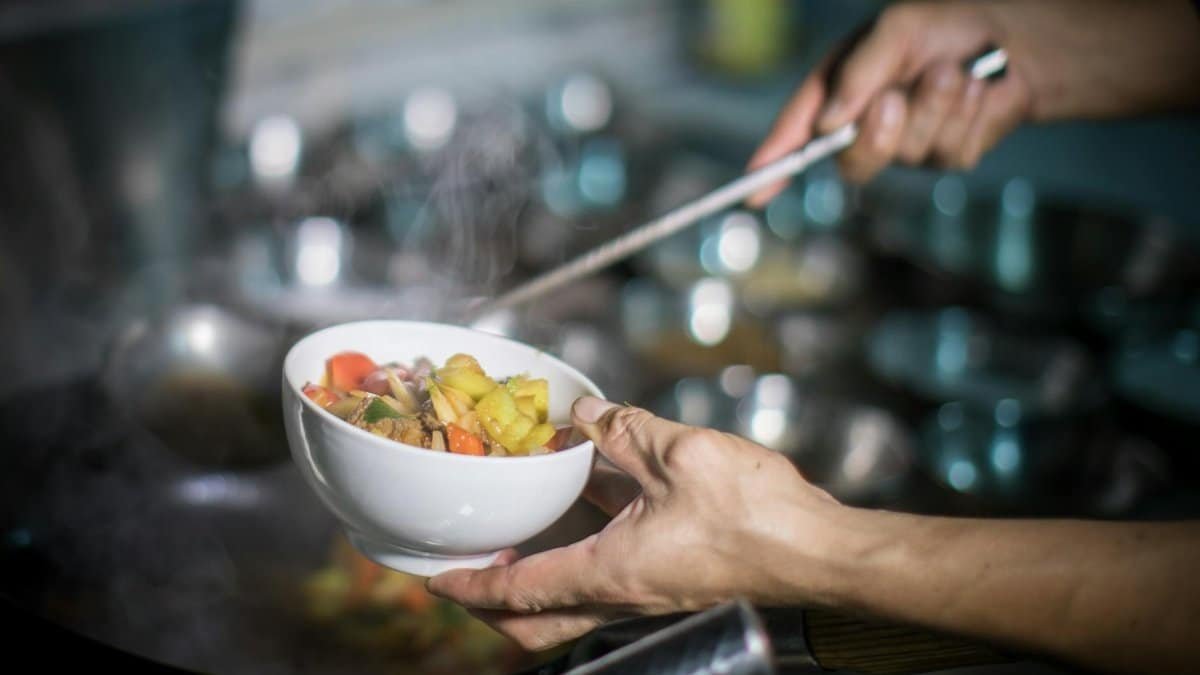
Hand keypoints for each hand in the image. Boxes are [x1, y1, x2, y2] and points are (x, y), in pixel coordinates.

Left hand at [426, 397, 843, 649]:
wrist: (818, 550)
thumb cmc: (756, 516)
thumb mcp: (677, 453)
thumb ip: (621, 430)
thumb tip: (584, 412)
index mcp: (610, 572)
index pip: (516, 591)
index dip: (468, 585)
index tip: (433, 578)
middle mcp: (622, 594)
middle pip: (535, 623)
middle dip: (491, 607)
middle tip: (464, 576)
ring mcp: (647, 593)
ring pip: (569, 605)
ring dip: (532, 581)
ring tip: (511, 540)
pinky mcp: (671, 581)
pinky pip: (607, 576)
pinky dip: (579, 552)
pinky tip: (587, 502)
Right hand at [746, 0, 1199, 198]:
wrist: (1020, 38)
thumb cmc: (951, 21)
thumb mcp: (897, 29)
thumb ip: (858, 71)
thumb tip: (831, 121)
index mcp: (843, 87)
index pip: (799, 131)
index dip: (775, 162)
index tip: (755, 191)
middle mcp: (870, 120)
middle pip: (850, 160)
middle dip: (875, 134)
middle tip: (894, 100)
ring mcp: (909, 142)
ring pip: (907, 156)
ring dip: (935, 111)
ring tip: (957, 73)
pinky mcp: (949, 154)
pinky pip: (949, 154)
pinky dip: (967, 118)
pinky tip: (979, 92)